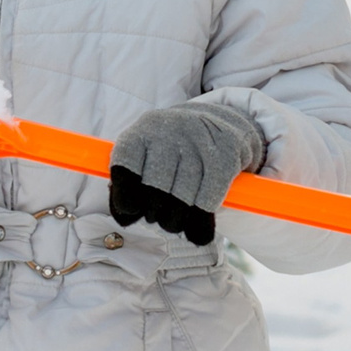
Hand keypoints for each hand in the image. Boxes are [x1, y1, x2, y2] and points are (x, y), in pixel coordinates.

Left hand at [108, 102, 265, 247]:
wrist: (220, 122)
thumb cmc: (174, 147)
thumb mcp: (147, 153)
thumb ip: (130, 182)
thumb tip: (124, 218)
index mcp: (143, 130)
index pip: (126, 161)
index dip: (124, 192)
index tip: (131, 210)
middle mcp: (170, 130)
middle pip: (156, 184)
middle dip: (154, 211)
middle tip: (157, 218)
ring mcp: (199, 141)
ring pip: (183, 194)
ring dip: (177, 219)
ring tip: (174, 224)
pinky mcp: (225, 155)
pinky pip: (209, 197)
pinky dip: (201, 218)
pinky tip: (198, 229)